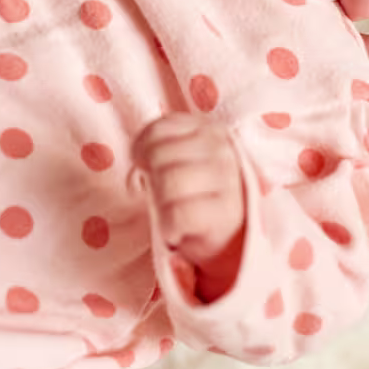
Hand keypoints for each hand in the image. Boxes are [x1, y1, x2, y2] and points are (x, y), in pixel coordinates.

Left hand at [133, 114, 244, 270]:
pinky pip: (178, 214)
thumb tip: (136, 166)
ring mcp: (227, 179)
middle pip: (158, 156)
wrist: (231, 238)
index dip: (141, 151)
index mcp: (208, 130)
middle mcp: (221, 149)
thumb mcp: (181, 160)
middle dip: (151, 180)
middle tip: (162, 196)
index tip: (145, 167)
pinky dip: (169, 226)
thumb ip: (159, 149)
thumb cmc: (197, 194)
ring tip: (171, 212)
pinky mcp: (226, 212)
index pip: (157, 131)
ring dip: (160, 205)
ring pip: (168, 183)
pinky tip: (177, 229)